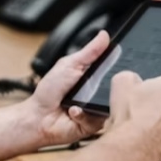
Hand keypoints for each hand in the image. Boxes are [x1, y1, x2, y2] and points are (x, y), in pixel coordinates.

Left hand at [22, 30, 109, 146]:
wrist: (38, 117)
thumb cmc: (49, 91)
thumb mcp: (70, 64)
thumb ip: (89, 51)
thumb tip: (104, 35)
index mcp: (94, 77)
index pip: (113, 70)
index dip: (119, 66)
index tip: (122, 61)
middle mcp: (99, 94)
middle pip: (116, 88)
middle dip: (108, 86)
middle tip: (94, 84)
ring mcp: (97, 110)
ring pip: (110, 105)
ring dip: (92, 101)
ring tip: (79, 100)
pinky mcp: (94, 125)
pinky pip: (98, 120)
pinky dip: (83, 114)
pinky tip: (72, 111)